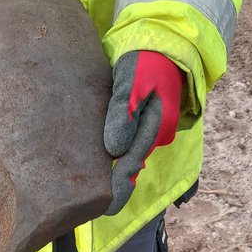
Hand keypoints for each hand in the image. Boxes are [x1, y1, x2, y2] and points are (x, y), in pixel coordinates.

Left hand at [103, 50, 181, 214]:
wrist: (159, 41)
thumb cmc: (145, 59)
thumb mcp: (133, 80)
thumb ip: (124, 112)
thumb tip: (114, 150)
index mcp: (156, 127)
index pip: (132, 163)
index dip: (118, 187)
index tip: (106, 209)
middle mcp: (156, 133)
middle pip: (131, 162)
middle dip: (116, 182)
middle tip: (92, 207)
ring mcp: (152, 127)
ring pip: (131, 154)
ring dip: (117, 171)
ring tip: (97, 196)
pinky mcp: (143, 120)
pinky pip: (133, 145)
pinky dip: (125, 160)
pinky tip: (118, 176)